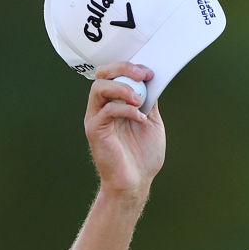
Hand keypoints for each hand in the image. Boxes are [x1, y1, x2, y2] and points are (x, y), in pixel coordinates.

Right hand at [84, 62, 165, 201]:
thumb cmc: (143, 156)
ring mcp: (96, 118)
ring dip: (122, 88)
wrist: (136, 182)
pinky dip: (126, 110)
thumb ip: (149, 101)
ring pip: (99, 88)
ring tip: (139, 100)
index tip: (149, 72)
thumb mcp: (151, 121)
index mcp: (114, 102)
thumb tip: (153, 79)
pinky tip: (140, 119)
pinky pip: (107, 110)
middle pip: (102, 75)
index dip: (130, 67)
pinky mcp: (95, 130)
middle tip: (142, 76)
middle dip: (122, 69)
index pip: (113, 74)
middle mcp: (102, 107)